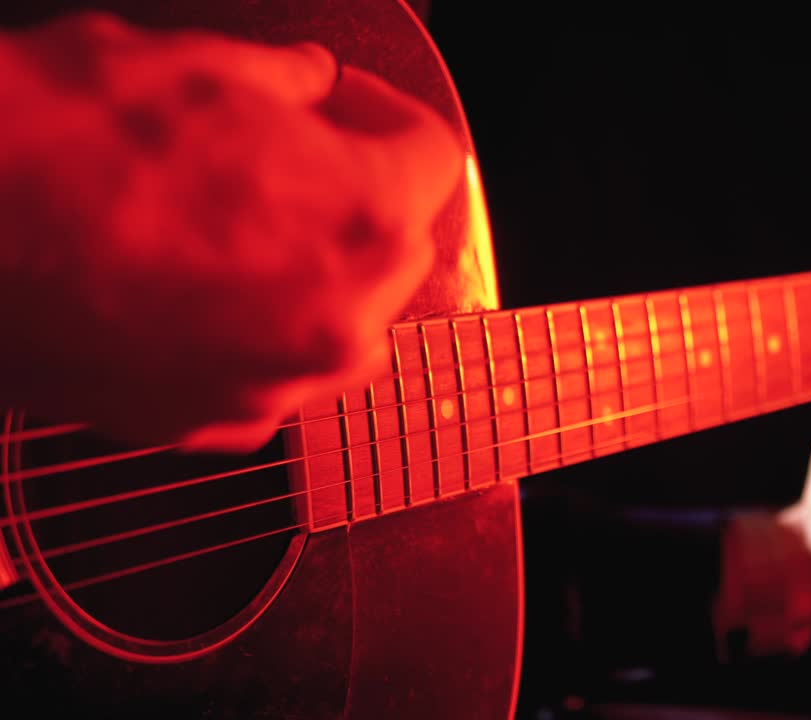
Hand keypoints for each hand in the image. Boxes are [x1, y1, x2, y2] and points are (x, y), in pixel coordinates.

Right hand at [0, 12, 462, 451]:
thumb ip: (283, 80)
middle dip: (361, 198)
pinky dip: (263, 336)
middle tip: (297, 162)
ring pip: (351, 327)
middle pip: (401, 249)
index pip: (434, 157)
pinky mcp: (215, 425)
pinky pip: (278, 376)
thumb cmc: (56, 141)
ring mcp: (278, 384)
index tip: (350, 106)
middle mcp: (341, 318)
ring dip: (325, 277)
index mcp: (363, 216)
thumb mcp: (189, 64)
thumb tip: (310, 83)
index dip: (389, 114)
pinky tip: (202, 290)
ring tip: (250, 231)